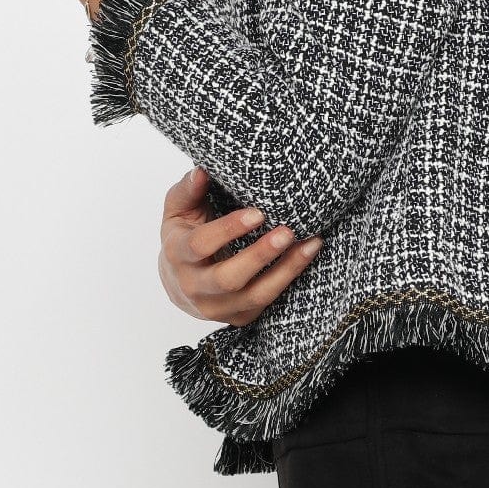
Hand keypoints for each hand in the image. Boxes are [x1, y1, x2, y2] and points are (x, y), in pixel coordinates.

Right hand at [159, 165, 323, 325]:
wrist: (180, 282)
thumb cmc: (184, 236)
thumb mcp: (179, 210)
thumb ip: (189, 190)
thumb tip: (202, 170)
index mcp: (178, 255)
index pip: (201, 245)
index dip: (229, 230)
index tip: (258, 213)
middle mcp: (194, 287)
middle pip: (228, 278)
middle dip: (260, 256)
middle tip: (287, 232)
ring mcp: (217, 307)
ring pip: (254, 295)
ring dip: (286, 270)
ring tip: (310, 244)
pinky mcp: (239, 317)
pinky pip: (267, 301)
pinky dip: (290, 279)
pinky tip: (307, 256)